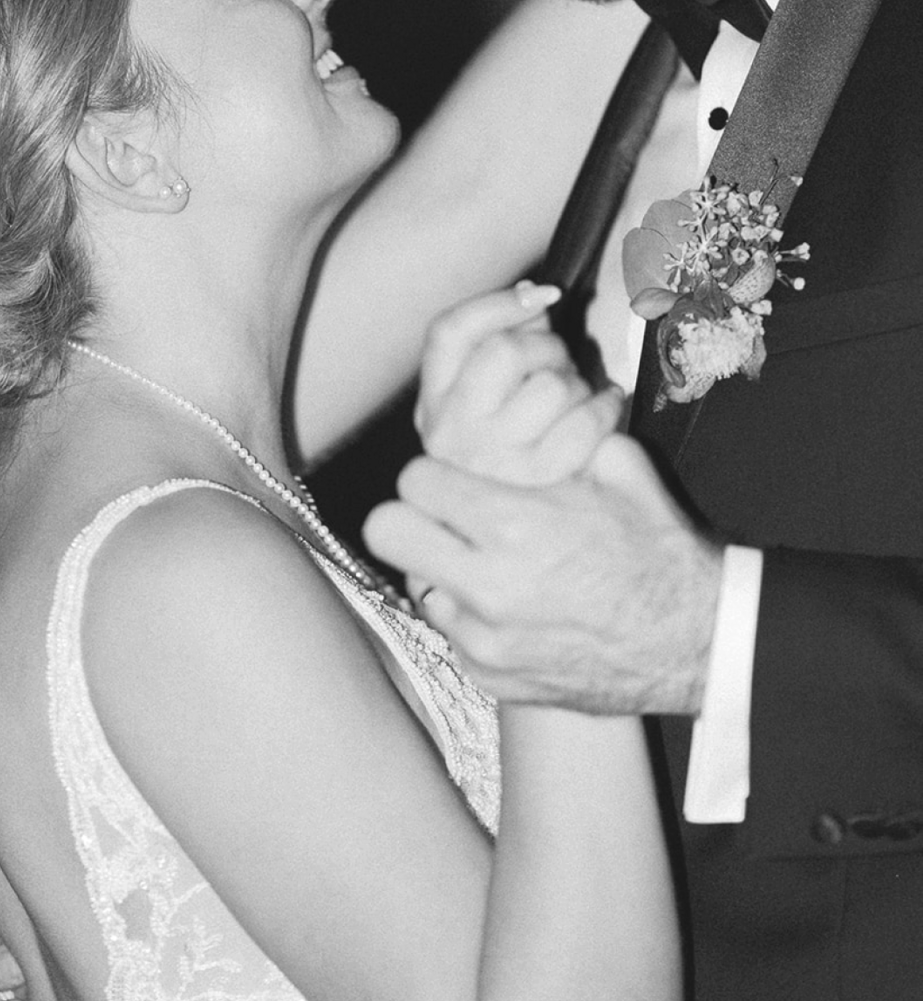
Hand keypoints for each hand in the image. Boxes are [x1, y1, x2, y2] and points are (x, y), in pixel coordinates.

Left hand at [366, 432, 722, 714]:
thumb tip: (543, 410)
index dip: (434, 474)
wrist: (700, 643)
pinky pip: (451, 634)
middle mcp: (488, 586)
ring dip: (443, 570)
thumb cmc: (660, 552)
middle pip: (387, 532)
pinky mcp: (493, 679)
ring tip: (486, 564)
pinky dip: (472, 618)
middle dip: (411, 517)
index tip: (453, 479)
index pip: (415, 480)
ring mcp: (486, 640)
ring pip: (418, 585)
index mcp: (514, 524)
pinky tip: (513, 608)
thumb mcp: (619, 471)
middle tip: (444, 517)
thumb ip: (567, 435)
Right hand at [415, 282, 623, 486]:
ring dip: (575, 381)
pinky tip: (603, 404)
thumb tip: (535, 296)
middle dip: (546, 345)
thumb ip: (502, 343)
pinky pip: (585, 421)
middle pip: (505, 350)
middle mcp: (453, 430)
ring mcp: (494, 457)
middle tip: (557, 361)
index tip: (543, 296)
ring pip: (552, 384)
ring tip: (572, 395)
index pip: (450, 331)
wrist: (508, 536)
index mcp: (433, 403)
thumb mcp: (479, 402)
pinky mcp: (538, 479)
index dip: (499, 303)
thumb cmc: (503, 452)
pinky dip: (604, 406)